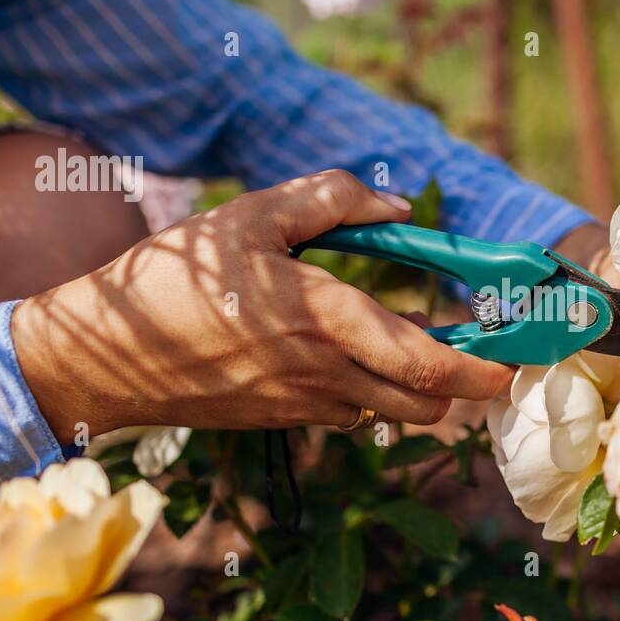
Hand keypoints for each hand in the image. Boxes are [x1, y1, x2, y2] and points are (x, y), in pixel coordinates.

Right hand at [13, 171, 514, 438]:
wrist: (107, 354)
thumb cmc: (176, 277)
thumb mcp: (251, 215)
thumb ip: (331, 199)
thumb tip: (397, 205)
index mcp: (324, 318)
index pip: (426, 362)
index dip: (482, 370)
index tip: (513, 364)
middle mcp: (324, 373)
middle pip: (425, 405)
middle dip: (462, 386)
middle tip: (475, 352)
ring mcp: (304, 406)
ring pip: (391, 414)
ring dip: (416, 390)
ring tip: (409, 347)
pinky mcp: (284, 421)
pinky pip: (350, 414)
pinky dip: (368, 393)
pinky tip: (344, 356)